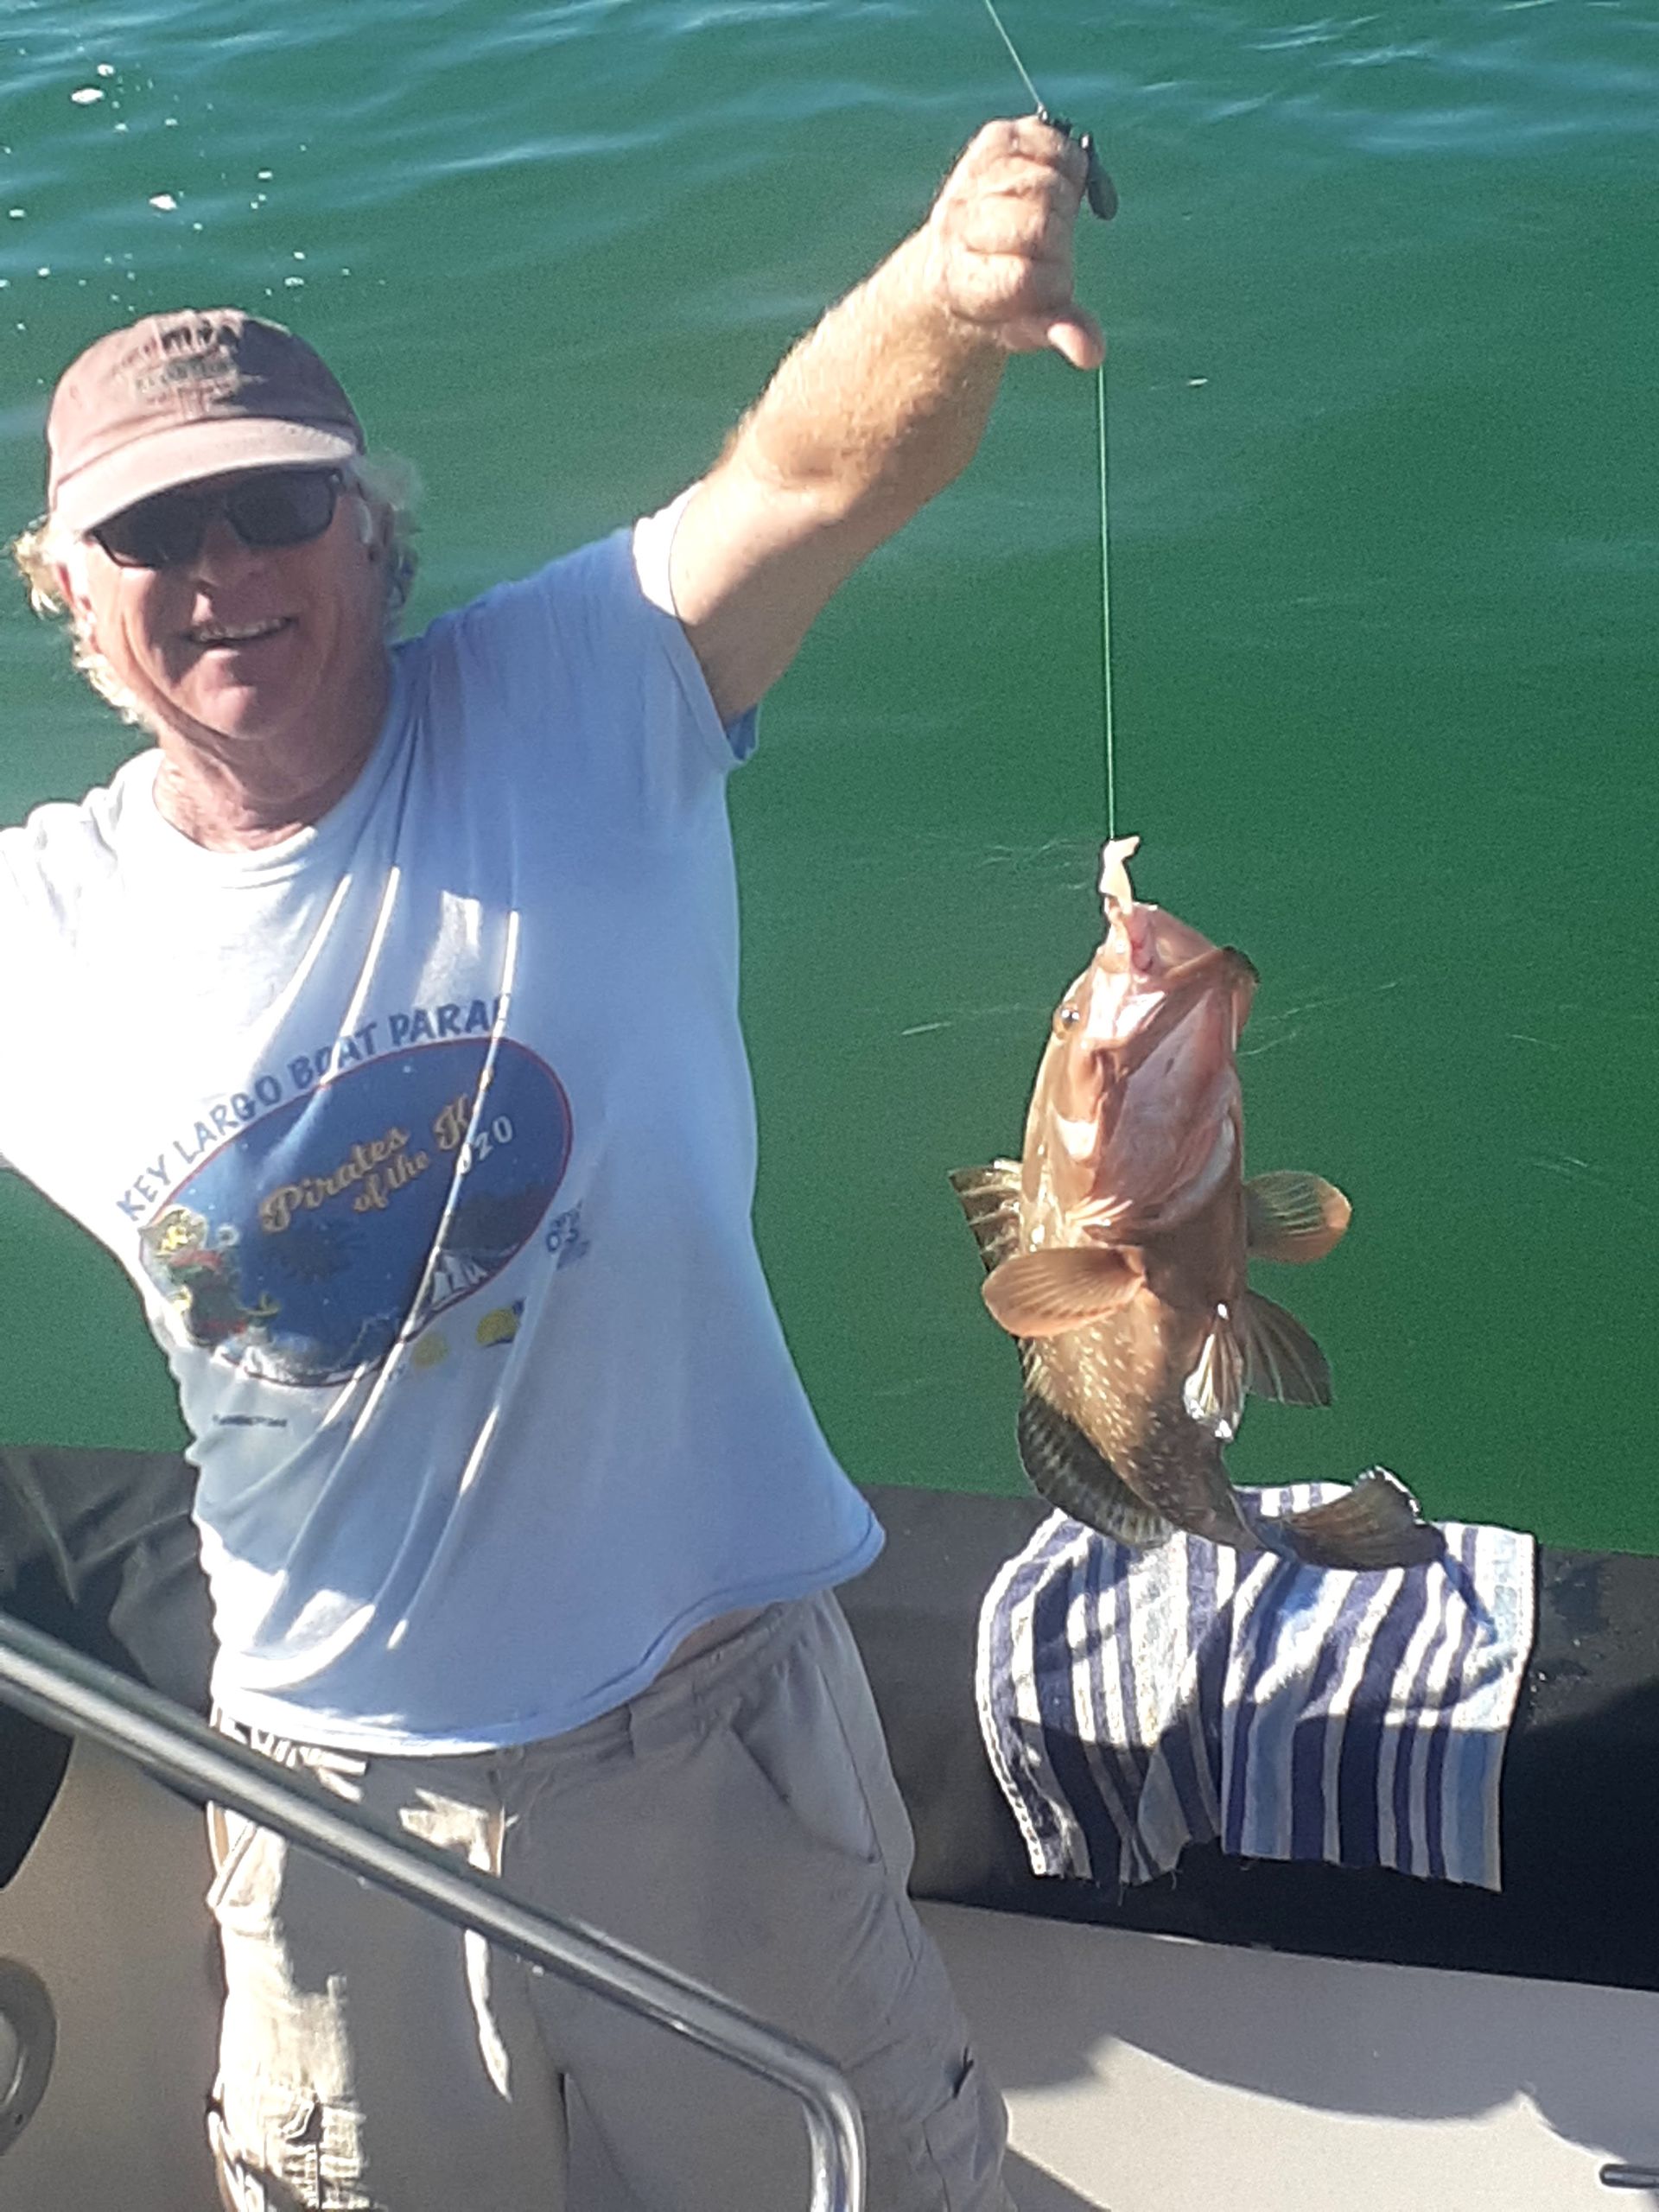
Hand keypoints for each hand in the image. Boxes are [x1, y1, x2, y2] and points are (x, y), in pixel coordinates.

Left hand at [922, 117, 1104, 370]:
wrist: (964, 254)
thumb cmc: (1001, 298)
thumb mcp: (1025, 325)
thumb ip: (1059, 332)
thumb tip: (1092, 352)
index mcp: (963, 279)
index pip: (1025, 278)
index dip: (1053, 283)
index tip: (1050, 287)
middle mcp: (958, 225)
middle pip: (1039, 226)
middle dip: (1058, 241)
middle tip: (1050, 249)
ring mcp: (973, 179)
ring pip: (1047, 184)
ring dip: (1063, 203)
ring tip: (1049, 216)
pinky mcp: (994, 141)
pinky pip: (1051, 142)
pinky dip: (1066, 161)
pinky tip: (1053, 180)